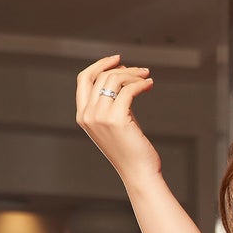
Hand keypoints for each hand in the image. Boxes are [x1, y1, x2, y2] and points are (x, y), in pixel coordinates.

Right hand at [76, 53, 161, 184]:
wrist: (138, 173)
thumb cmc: (130, 150)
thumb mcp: (115, 122)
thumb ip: (111, 102)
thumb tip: (121, 74)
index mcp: (83, 115)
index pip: (83, 79)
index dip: (99, 65)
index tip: (117, 60)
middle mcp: (88, 115)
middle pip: (100, 76)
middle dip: (122, 69)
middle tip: (141, 71)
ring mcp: (100, 117)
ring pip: (114, 80)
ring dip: (133, 75)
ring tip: (147, 78)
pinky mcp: (117, 119)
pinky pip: (128, 90)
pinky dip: (140, 84)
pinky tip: (149, 85)